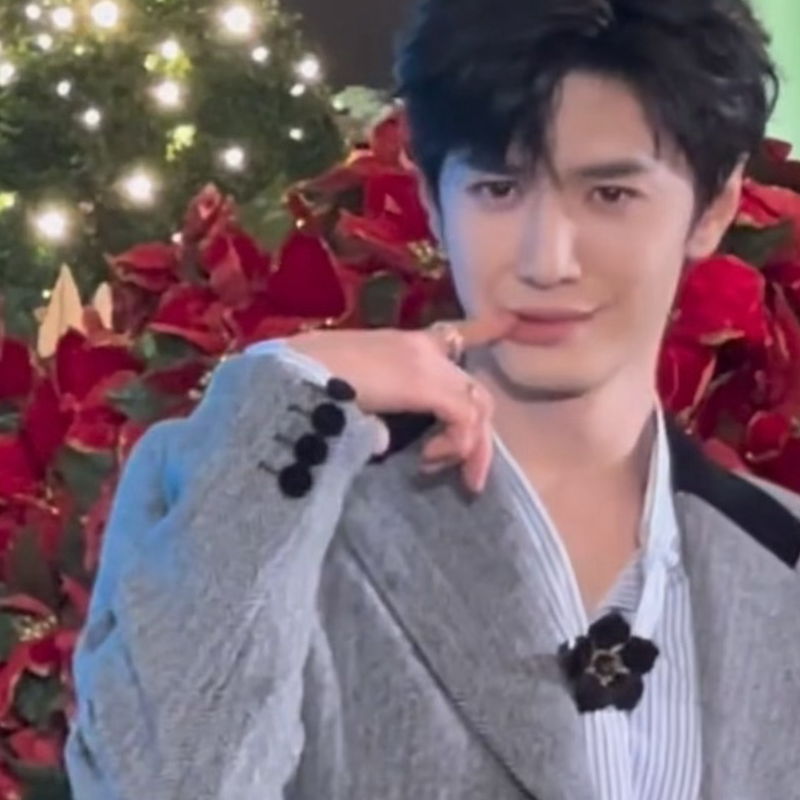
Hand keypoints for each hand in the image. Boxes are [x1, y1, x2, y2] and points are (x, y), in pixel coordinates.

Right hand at [288, 314, 510, 494]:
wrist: (287, 376)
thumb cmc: (303, 389)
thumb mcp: (346, 400)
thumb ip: (372, 418)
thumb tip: (386, 442)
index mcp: (400, 346)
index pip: (452, 334)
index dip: (485, 329)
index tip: (511, 323)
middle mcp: (420, 348)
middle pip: (473, 389)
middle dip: (477, 434)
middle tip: (470, 476)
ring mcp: (427, 364)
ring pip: (475, 405)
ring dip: (469, 446)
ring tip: (442, 473)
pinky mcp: (427, 384)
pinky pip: (463, 418)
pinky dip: (456, 445)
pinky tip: (428, 461)